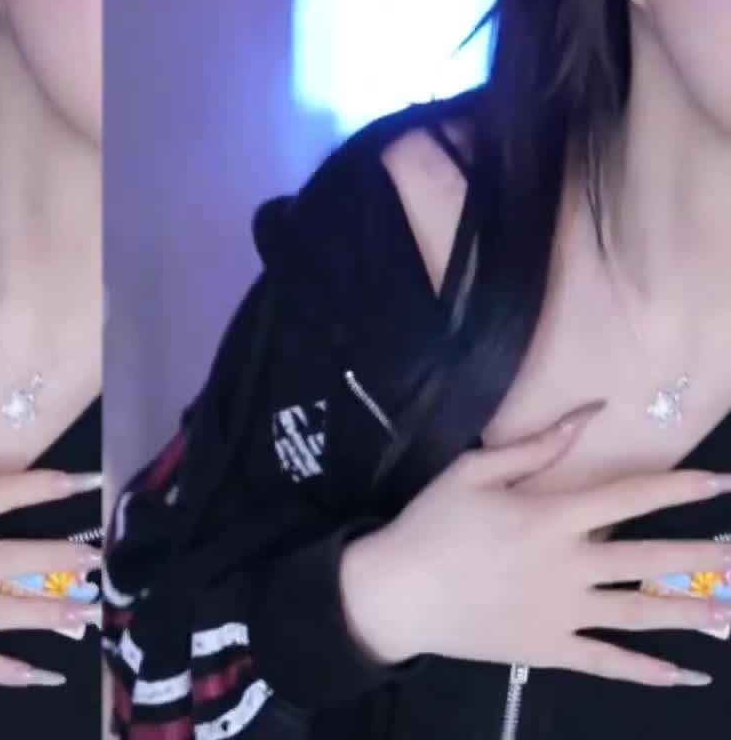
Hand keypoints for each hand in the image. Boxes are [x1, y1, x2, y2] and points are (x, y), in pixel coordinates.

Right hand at [341, 400, 730, 686]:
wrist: (393, 593)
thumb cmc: (429, 526)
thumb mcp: (471, 473)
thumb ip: (534, 447)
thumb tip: (588, 414)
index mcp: (550, 518)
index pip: (628, 497)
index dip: (679, 488)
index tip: (722, 482)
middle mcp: (567, 566)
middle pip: (650, 560)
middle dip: (701, 556)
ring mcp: (561, 612)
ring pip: (640, 614)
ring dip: (691, 613)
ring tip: (730, 611)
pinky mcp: (549, 647)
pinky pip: (607, 662)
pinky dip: (647, 671)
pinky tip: (683, 675)